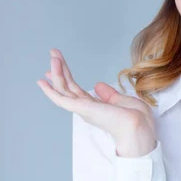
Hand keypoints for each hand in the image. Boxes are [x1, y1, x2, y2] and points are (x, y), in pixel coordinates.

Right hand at [37, 48, 156, 156]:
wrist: (138, 127)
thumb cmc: (136, 120)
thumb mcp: (122, 101)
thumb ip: (108, 94)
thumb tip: (97, 85)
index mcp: (96, 107)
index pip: (76, 90)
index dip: (67, 77)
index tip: (59, 67)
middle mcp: (86, 108)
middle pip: (68, 86)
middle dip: (60, 69)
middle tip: (53, 52)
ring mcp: (83, 109)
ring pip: (63, 88)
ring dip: (57, 72)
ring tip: (52, 56)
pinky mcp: (81, 108)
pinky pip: (62, 98)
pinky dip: (51, 90)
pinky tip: (42, 82)